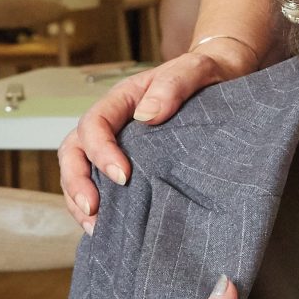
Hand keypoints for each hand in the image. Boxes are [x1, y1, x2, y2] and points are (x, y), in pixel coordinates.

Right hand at [57, 40, 254, 229]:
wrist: (224, 79)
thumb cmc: (207, 73)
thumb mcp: (196, 70)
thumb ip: (173, 86)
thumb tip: (146, 116)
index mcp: (123, 99)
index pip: (95, 123)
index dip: (101, 151)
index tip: (123, 176)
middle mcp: (113, 122)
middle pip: (75, 150)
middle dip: (77, 181)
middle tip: (93, 209)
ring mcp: (118, 144)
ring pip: (80, 170)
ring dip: (80, 199)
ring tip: (95, 226)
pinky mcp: (130, 165)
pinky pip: (100, 184)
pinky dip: (98, 208)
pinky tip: (108, 228)